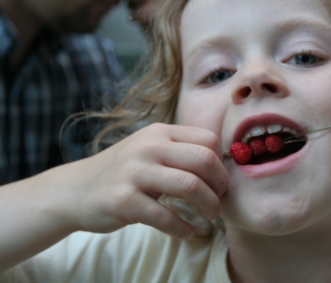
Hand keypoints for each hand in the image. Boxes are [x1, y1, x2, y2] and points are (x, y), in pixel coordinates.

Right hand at [59, 123, 227, 237]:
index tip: (221, 182)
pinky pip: (165, 216)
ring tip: (211, 216)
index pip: (207, 139)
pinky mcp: (123, 200)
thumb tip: (221, 167)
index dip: (222, 163)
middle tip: (220, 201)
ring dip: (209, 205)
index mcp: (160, 133)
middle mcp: (148, 147)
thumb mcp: (150, 149)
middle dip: (220, 185)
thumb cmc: (124, 172)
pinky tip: (188, 232)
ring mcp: (134, 172)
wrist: (75, 190)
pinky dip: (183, 228)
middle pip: (204, 160)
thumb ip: (180, 151)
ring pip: (190, 186)